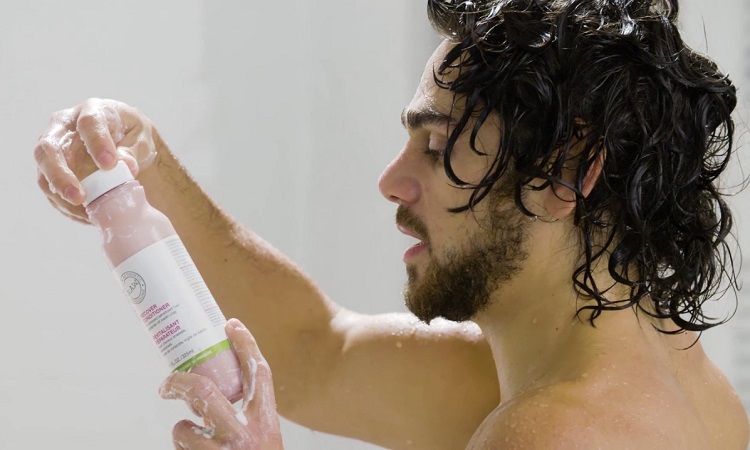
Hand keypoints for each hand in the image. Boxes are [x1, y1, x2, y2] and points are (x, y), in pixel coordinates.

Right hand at [34, 98, 160, 221]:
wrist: (124, 143)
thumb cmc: (132, 136)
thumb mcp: (142, 139)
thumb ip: (134, 151)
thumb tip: (126, 166)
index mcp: (92, 111)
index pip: (89, 123)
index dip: (97, 143)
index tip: (109, 165)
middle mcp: (65, 126)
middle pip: (50, 147)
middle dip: (61, 174)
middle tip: (79, 197)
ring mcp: (54, 147)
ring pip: (43, 170)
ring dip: (60, 194)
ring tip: (84, 212)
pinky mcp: (52, 168)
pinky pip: (49, 188)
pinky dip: (65, 204)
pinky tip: (85, 215)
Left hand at [160, 319, 283, 449]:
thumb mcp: (264, 438)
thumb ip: (249, 418)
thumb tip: (221, 397)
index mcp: (266, 423)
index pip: (258, 374)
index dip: (245, 345)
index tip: (231, 325)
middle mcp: (245, 436)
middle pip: (205, 392)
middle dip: (180, 382)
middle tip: (168, 383)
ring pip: (185, 429)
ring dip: (182, 430)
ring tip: (189, 434)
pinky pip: (181, 449)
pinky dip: (182, 448)